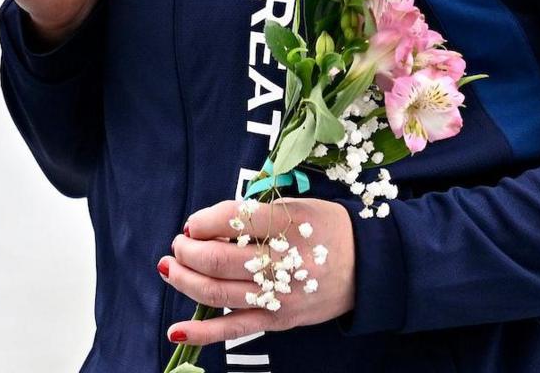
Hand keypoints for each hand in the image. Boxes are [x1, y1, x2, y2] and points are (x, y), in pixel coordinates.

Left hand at [160, 197, 356, 347]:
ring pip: (217, 292)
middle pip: (217, 260)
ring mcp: (279, 296)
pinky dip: (201, 333)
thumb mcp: (297, 206)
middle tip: (179, 244)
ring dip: (184, 280)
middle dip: (187, 251)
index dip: (202, 222)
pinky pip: (233, 329)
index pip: (231, 221)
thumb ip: (253, 215)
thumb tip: (204, 227)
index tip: (193, 223)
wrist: (368, 266)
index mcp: (289, 224)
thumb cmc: (327, 229)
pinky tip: (176, 330)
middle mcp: (283, 262)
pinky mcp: (278, 320)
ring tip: (171, 268)